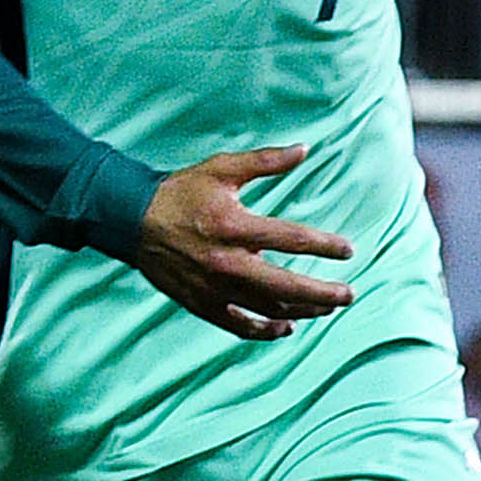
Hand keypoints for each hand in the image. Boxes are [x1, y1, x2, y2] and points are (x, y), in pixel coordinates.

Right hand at [131, 147, 355, 340]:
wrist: (131, 220)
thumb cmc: (181, 192)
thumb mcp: (222, 168)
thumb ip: (265, 161)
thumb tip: (304, 149)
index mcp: (234, 226)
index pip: (292, 239)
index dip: (325, 245)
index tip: (349, 250)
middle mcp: (226, 261)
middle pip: (287, 286)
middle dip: (323, 293)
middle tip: (349, 294)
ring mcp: (214, 288)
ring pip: (269, 308)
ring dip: (303, 310)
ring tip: (327, 306)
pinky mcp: (202, 304)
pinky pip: (240, 326)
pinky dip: (266, 331)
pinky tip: (287, 327)